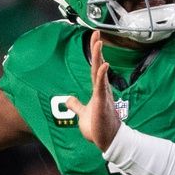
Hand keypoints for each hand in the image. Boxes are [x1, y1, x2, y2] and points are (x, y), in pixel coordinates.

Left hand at [64, 32, 121, 150]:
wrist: (107, 141)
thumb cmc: (97, 128)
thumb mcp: (83, 114)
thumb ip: (76, 105)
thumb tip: (68, 100)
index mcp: (97, 90)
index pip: (95, 68)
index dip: (95, 53)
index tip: (95, 38)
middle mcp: (101, 90)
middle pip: (98, 65)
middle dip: (97, 49)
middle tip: (97, 33)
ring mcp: (102, 95)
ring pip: (100, 72)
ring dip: (99, 57)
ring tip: (98, 43)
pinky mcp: (102, 103)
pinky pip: (101, 87)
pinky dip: (102, 75)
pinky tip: (104, 65)